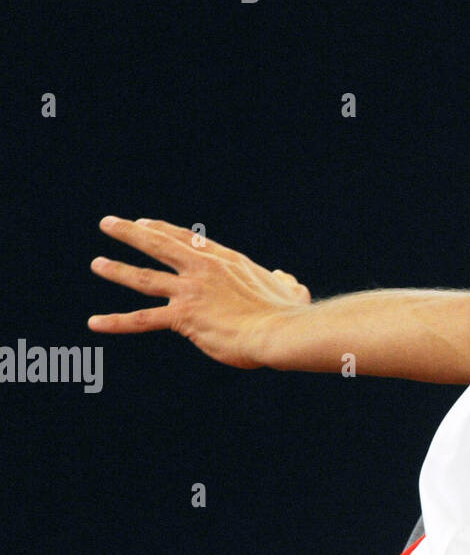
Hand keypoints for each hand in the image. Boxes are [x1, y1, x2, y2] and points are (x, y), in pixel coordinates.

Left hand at [88, 216, 310, 368]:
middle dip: (131, 233)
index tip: (145, 223)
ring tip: (97, 263)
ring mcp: (192, 291)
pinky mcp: (183, 317)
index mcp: (228, 261)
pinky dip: (116, 321)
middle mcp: (205, 270)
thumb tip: (287, 279)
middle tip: (108, 223)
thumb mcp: (290, 291)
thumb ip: (286, 282)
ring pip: (146, 277)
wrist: (279, 331)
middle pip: (160, 245)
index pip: (189, 240)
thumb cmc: (288, 314)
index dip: (163, 230)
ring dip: (118, 270)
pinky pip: (143, 319)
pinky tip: (94, 322)